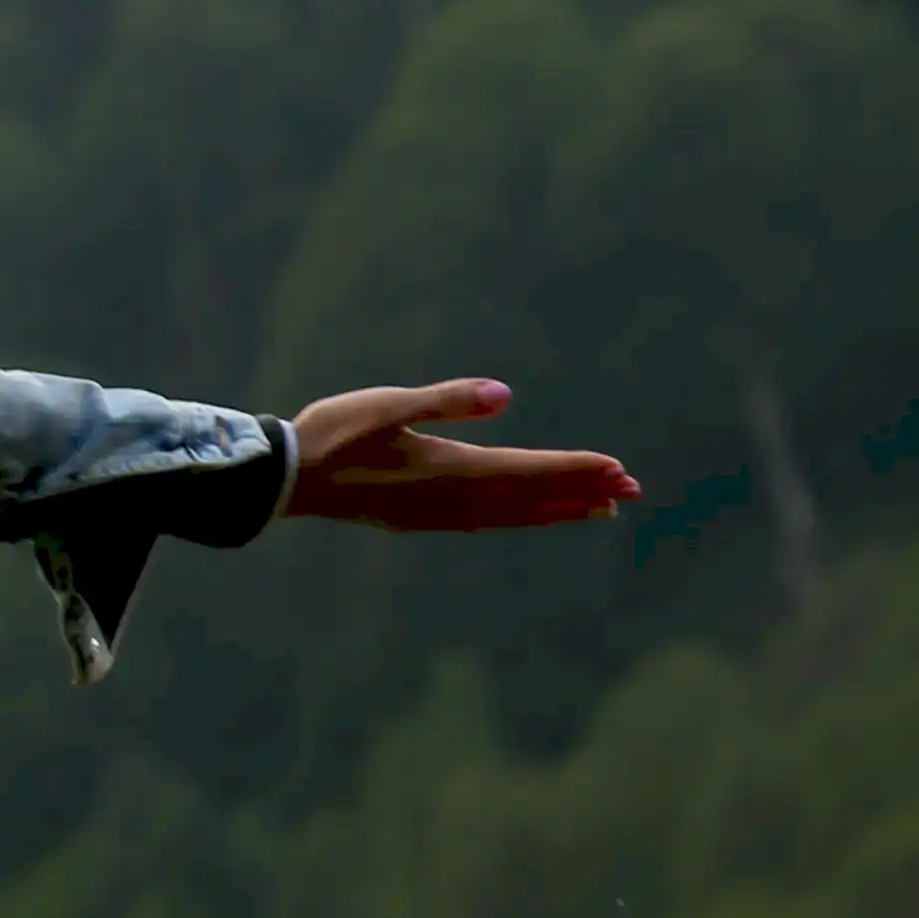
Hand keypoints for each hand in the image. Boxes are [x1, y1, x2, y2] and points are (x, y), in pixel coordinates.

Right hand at [280, 379, 637, 533]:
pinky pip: (488, 522)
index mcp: (451, 470)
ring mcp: (437, 515)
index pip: (529, 471)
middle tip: (632, 491)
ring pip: (514, 516)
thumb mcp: (388, 405)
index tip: (618, 469)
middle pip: (532, 499)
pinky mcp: (420, 519)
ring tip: (598, 508)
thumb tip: (504, 395)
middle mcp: (453, 500)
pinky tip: (528, 516)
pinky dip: (521, 519)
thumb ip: (445, 400)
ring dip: (558, 510)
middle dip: (582, 493)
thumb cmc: (333, 433)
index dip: (575, 469)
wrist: (286, 478)